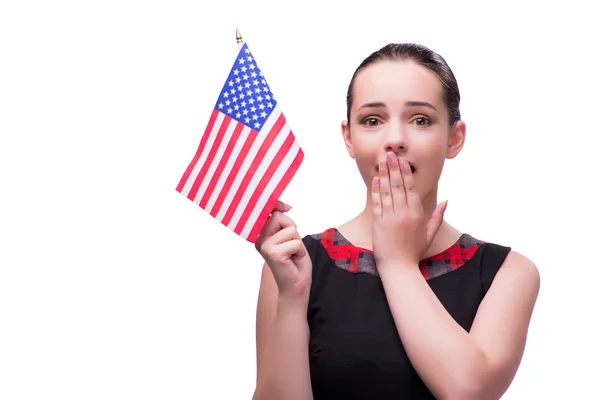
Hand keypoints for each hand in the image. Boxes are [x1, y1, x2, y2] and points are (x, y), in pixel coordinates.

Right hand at [255, 201, 311, 299]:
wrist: (296, 286)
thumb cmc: (294, 261)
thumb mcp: (289, 236)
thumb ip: (282, 222)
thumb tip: (284, 207)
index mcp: (261, 234)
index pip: (266, 212)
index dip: (276, 205)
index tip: (286, 206)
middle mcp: (259, 240)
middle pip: (279, 217)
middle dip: (291, 229)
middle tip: (291, 246)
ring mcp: (265, 246)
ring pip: (290, 230)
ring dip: (297, 242)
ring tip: (292, 254)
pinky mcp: (273, 253)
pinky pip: (295, 242)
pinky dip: (299, 250)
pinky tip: (293, 260)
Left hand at [371, 152, 447, 270]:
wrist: (398, 267)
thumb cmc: (414, 252)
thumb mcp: (430, 234)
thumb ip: (437, 217)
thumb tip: (446, 202)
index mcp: (417, 214)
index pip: (411, 188)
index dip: (406, 173)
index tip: (402, 161)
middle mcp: (404, 213)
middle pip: (398, 185)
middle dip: (393, 168)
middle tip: (390, 154)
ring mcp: (390, 217)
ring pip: (387, 191)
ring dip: (384, 174)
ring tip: (382, 161)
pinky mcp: (378, 222)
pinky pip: (377, 202)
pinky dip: (376, 190)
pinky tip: (375, 179)